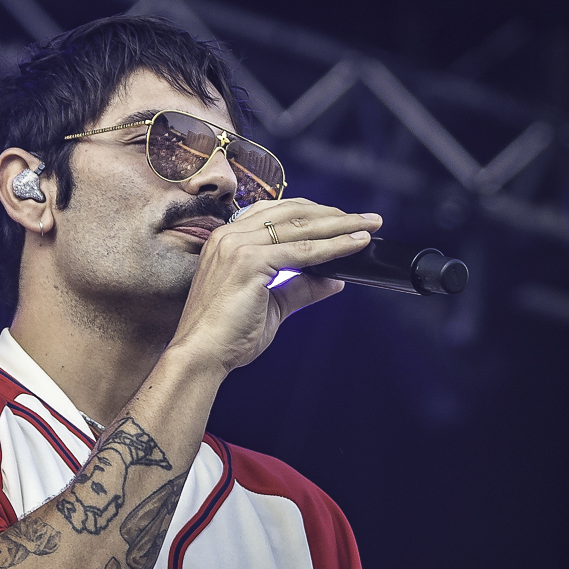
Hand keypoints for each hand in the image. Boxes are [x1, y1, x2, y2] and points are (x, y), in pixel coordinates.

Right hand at [168, 198, 382, 374]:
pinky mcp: (248, 262)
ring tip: (369, 225)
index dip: (313, 212)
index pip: (276, 213)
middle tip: (367, 219)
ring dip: (340, 224)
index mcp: (227, 240)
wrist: (200, 355)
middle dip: (333, 214)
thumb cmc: (226, 335)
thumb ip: (300, 288)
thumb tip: (334, 280)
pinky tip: (354, 246)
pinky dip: (331, 247)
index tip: (342, 219)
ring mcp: (237, 246)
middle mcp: (230, 236)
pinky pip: (301, 251)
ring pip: (300, 226)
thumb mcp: (271, 305)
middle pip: (291, 212)